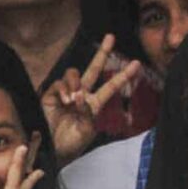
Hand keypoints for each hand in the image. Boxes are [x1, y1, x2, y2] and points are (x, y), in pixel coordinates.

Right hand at [41, 34, 140, 164]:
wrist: (51, 152)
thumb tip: (80, 94)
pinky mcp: (50, 96)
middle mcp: (81, 96)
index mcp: (94, 105)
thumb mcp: (86, 132)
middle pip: (93, 69)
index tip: (137, 64)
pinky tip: (66, 102)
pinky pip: (58, 84)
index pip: (110, 87)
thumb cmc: (71, 145)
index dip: (123, 76)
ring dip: (75, 82)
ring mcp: (65, 94)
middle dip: (102, 53)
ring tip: (73, 100)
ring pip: (74, 74)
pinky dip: (63, 90)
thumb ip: (87, 112)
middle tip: (110, 37)